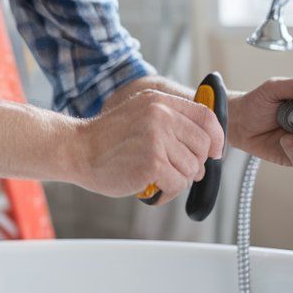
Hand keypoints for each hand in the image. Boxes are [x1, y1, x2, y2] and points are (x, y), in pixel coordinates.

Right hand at [70, 89, 224, 206]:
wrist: (76, 150)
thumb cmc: (107, 139)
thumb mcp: (140, 115)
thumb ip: (170, 121)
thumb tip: (206, 145)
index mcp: (159, 101)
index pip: (206, 117)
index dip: (215, 138)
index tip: (214, 152)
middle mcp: (161, 115)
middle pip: (203, 146)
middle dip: (193, 164)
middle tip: (172, 170)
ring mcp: (157, 138)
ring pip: (193, 169)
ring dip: (177, 179)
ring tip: (155, 176)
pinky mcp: (153, 162)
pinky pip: (179, 184)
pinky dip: (167, 191)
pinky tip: (151, 185)